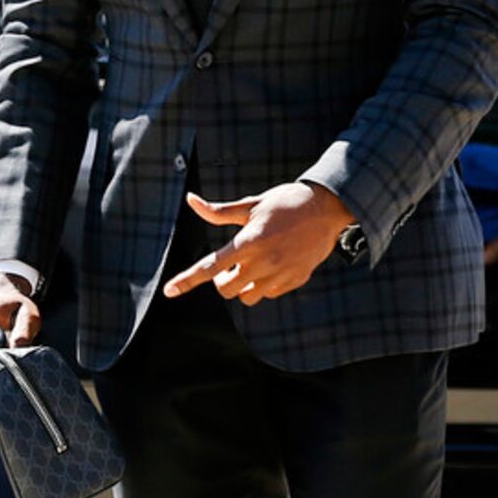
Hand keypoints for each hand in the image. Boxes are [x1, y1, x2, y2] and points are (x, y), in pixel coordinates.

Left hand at [162, 182, 352, 307]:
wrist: (328, 208)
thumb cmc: (285, 203)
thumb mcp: (251, 205)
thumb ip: (219, 211)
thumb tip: (191, 200)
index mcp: (248, 241)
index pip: (210, 267)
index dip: (187, 280)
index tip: (169, 290)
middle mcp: (263, 262)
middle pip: (226, 289)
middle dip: (223, 280)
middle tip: (233, 263)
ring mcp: (280, 274)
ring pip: (247, 297)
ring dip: (243, 286)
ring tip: (254, 264)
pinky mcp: (294, 280)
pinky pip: (268, 294)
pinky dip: (264, 285)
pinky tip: (273, 265)